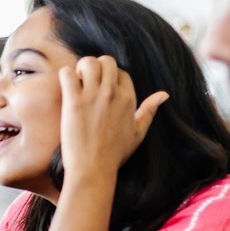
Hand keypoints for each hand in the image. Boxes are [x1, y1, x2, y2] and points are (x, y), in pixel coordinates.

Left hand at [57, 56, 167, 180]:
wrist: (93, 170)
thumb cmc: (114, 154)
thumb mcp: (138, 132)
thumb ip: (150, 110)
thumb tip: (164, 94)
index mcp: (129, 99)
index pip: (121, 72)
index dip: (110, 77)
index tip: (101, 90)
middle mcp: (112, 94)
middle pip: (106, 61)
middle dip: (95, 67)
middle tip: (86, 82)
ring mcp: (93, 96)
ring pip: (88, 62)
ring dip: (80, 68)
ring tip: (76, 83)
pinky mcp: (74, 102)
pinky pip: (67, 74)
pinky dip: (65, 75)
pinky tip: (66, 88)